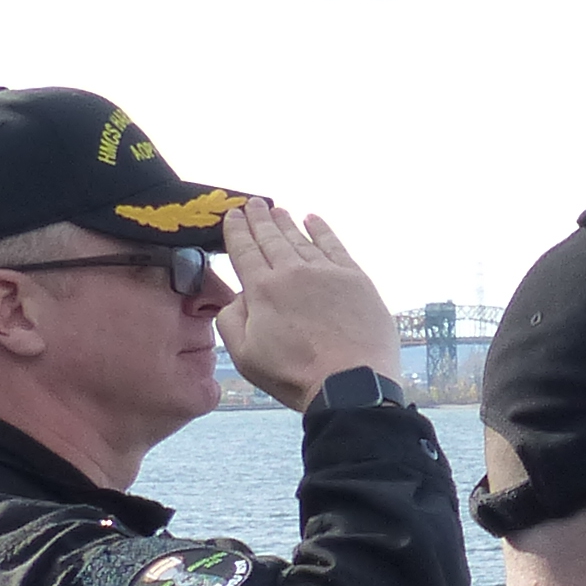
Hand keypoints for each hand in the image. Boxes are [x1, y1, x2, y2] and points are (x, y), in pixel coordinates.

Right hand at [214, 197, 404, 408]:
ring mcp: (326, 272)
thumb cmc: (296, 375)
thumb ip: (231, 321)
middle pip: (271, 238)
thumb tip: (237, 297)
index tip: (232, 215)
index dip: (236, 230)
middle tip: (253, 203)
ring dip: (286, 222)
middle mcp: (292, 273)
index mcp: (262, 290)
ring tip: (277, 209)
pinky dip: (322, 230)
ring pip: (300, 239)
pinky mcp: (355, 278)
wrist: (351, 383)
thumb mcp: (245, 356)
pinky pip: (334, 245)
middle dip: (259, 218)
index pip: (245, 251)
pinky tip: (313, 219)